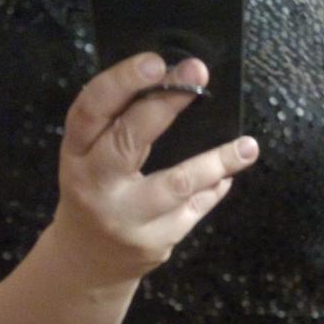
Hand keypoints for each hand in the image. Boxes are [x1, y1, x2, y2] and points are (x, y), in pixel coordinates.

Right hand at [51, 53, 258, 282]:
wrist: (89, 262)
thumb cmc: (95, 192)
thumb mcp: (89, 158)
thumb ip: (117, 126)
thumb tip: (174, 82)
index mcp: (76, 155)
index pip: (92, 110)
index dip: (122, 82)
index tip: (156, 62)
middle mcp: (97, 186)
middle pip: (131, 139)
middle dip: (167, 104)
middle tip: (199, 75)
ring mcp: (128, 218)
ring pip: (177, 183)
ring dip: (216, 161)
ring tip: (247, 147)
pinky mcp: (156, 241)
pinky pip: (194, 208)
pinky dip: (214, 188)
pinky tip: (227, 175)